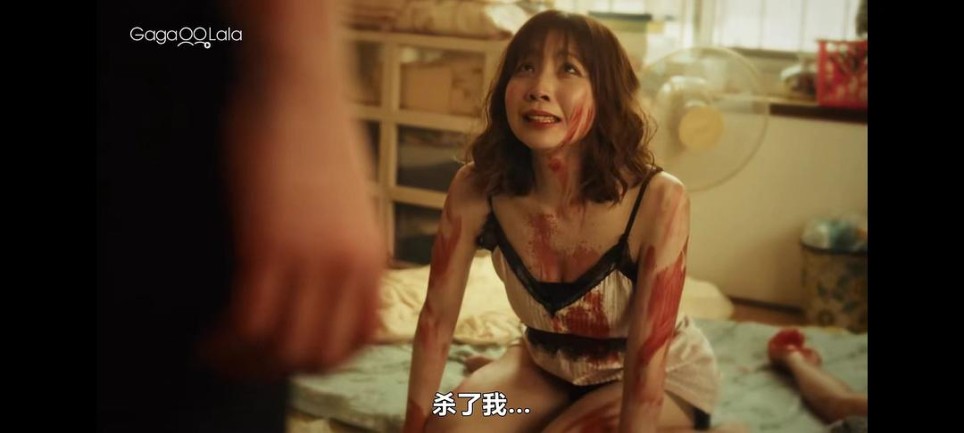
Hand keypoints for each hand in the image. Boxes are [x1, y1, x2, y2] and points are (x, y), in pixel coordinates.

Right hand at [200, 53, 385, 379]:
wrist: (299, 85)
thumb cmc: (316, 136)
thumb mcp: (348, 205)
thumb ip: (343, 250)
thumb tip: (323, 289)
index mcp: (373, 257)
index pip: (360, 339)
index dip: (320, 359)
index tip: (287, 354)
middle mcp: (352, 266)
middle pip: (320, 354)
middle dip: (278, 369)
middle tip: (243, 360)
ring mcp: (314, 258)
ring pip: (285, 347)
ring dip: (246, 362)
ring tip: (219, 352)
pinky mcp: (270, 245)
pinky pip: (251, 322)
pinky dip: (225, 342)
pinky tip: (209, 336)